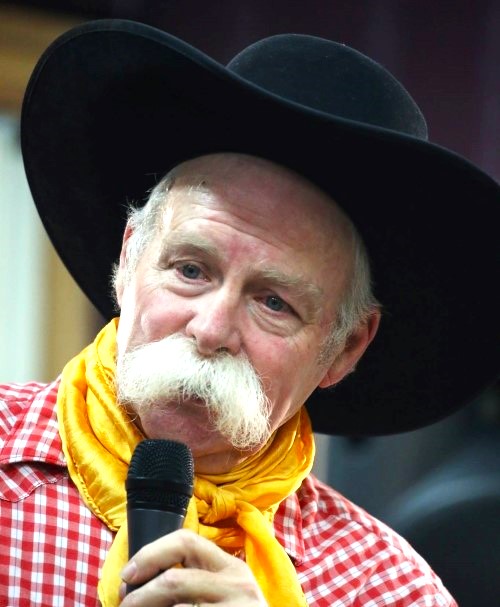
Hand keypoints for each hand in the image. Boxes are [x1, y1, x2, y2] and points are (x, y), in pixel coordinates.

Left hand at [119, 529, 267, 605]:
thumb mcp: (224, 591)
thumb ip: (195, 577)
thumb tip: (137, 580)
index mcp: (230, 566)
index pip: (186, 541)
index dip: (151, 553)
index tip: (128, 574)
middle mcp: (236, 583)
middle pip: (174, 579)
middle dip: (139, 595)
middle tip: (125, 606)